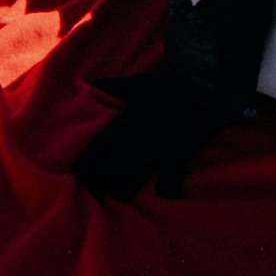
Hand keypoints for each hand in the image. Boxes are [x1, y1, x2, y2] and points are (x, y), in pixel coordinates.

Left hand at [73, 71, 226, 202]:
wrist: (199, 76)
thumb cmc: (168, 82)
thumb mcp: (138, 82)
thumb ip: (117, 86)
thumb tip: (98, 82)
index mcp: (128, 115)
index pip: (103, 141)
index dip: (88, 159)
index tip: (75, 174)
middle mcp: (140, 129)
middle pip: (114, 158)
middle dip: (100, 178)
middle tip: (91, 195)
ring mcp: (160, 138)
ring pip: (136, 168)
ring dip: (126, 186)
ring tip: (118, 199)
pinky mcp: (181, 145)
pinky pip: (172, 169)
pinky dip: (169, 183)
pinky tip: (164, 194)